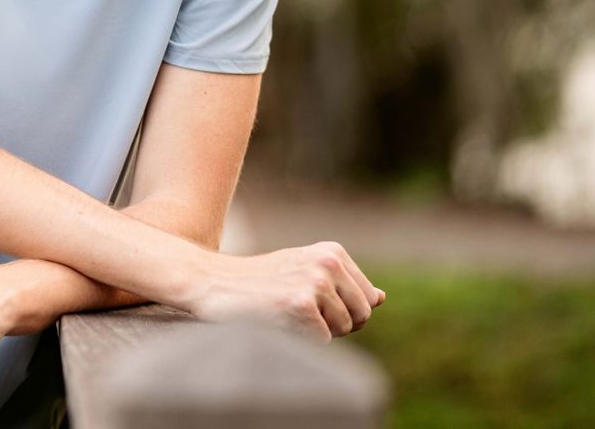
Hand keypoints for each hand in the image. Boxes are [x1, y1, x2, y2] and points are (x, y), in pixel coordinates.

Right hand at [191, 240, 384, 340]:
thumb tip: (380, 298)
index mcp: (333, 252)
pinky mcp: (300, 305)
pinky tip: (278, 322)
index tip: (312, 302)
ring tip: (285, 314)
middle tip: (298, 312)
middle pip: (362, 316)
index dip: (344, 311)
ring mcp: (315, 282)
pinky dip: (302, 340)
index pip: (368, 300)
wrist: (213, 282)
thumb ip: (343, 285)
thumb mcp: (304, 271)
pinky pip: (323, 342)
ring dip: (317, 332)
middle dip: (336, 324)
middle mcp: (328, 263)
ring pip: (344, 330)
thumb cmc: (261, 282)